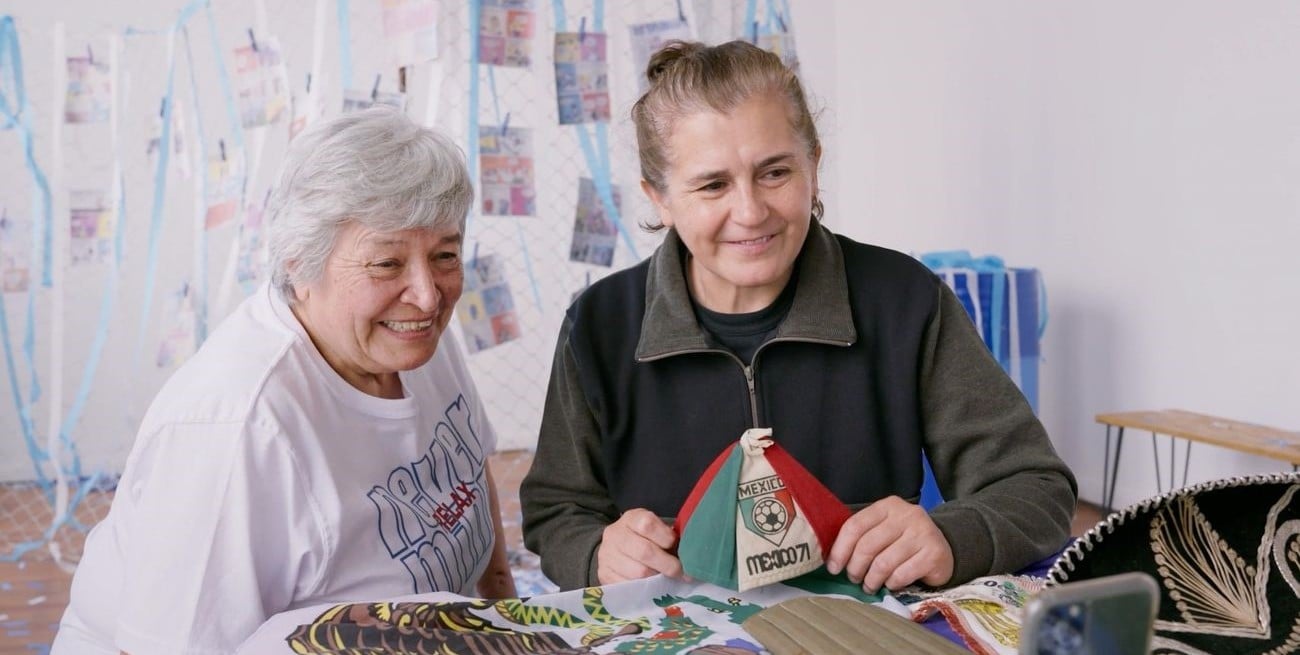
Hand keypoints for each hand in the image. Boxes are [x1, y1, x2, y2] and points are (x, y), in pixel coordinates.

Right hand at [596, 508, 682, 584]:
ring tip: (666, 580)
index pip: (647, 524)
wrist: (614, 547)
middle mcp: (615, 535)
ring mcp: (607, 555)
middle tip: (680, 573)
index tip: (675, 546)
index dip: (666, 538)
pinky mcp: (604, 574)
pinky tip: (651, 586)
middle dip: (667, 565)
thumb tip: (690, 556)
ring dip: (657, 579)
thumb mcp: (654, 529)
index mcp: (631, 519)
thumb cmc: (643, 537)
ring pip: (638, 573)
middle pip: (644, 551)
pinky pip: (629, 586)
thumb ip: (669, 537)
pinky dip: (644, 589)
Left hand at [825, 496, 953, 592]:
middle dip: (855, 567)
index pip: (855, 525)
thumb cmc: (904, 540)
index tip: (833, 567)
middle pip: (867, 545)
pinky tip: (890, 584)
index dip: (840, 549)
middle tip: (853, 578)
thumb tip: (832, 558)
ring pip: (883, 563)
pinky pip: (901, 575)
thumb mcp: (884, 529)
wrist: (944, 548)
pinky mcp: (934, 554)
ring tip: (869, 585)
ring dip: (871, 580)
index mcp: (888, 506)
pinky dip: (891, 584)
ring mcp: (922, 533)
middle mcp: (907, 515)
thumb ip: (862, 535)